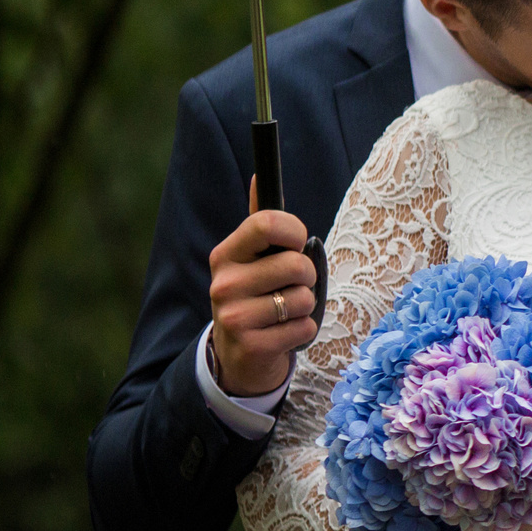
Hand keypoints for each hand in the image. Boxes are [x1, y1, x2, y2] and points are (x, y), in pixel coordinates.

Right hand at [205, 180, 318, 396]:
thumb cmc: (257, 295)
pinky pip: (304, 328)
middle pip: (296, 264)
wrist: (239, 355)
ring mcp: (234, 317)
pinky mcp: (251, 346)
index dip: (295, 231)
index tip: (297, 243)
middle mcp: (223, 284)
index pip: (267, 223)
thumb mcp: (253, 258)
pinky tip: (282, 334)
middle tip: (291, 286)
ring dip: (305, 306)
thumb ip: (260, 222)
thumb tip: (259, 176)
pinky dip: (303, 331)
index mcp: (225, 254)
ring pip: (303, 298)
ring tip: (283, 312)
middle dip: (308, 276)